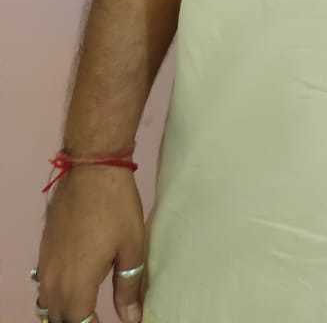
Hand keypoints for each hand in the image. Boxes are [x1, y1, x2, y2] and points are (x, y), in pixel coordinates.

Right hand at [35, 165, 146, 322]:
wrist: (92, 169)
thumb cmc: (117, 208)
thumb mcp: (132, 248)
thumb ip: (128, 288)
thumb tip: (131, 319)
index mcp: (76, 286)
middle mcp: (54, 281)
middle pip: (59, 319)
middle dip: (77, 322)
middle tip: (97, 316)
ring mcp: (45, 265)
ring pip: (47, 304)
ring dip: (63, 311)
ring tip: (85, 308)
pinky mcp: (43, 250)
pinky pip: (42, 285)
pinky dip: (55, 294)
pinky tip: (72, 286)